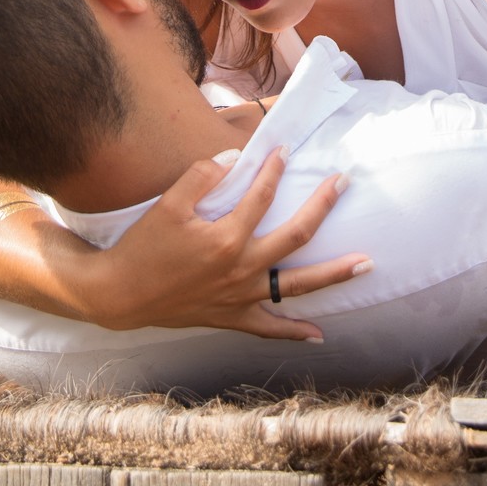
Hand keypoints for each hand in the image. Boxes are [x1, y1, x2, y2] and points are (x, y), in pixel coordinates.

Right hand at [89, 148, 369, 338]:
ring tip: (365, 262)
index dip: (274, 170)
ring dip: (333, 273)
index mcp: (226, 238)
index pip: (261, 196)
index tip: (285, 151)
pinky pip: (270, 328)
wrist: (120, 294)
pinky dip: (294, 332)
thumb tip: (235, 160)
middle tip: (344, 183)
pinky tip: (319, 334)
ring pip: (296, 286)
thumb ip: (202, 177)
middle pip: (296, 236)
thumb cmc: (144, 246)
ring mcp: (240, 298)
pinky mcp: (231, 317)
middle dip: (323, 207)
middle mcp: (241, 270)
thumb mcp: (168, 204)